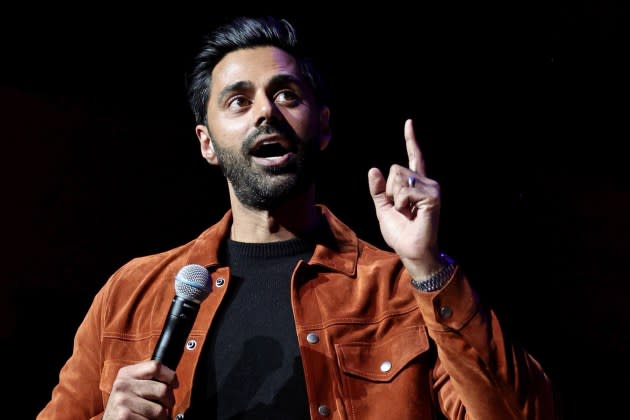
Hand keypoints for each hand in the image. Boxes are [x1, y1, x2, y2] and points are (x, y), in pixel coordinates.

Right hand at [103, 360, 177, 419]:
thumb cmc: (125, 405)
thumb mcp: (132, 386)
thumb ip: (147, 380)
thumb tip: (172, 381)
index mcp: (127, 373)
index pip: (156, 366)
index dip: (170, 376)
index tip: (174, 384)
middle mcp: (123, 385)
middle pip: (162, 389)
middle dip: (169, 401)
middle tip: (165, 406)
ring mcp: (123, 401)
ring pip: (160, 410)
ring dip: (161, 416)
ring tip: (153, 416)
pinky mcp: (124, 417)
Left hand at [368, 119, 442, 278]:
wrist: (411, 249)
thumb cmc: (399, 232)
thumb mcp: (382, 208)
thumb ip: (378, 190)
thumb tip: (374, 169)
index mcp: (414, 184)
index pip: (413, 157)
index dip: (411, 139)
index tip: (409, 122)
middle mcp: (426, 182)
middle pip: (395, 168)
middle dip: (389, 190)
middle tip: (400, 208)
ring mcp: (431, 188)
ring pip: (399, 178)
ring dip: (395, 198)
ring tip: (407, 212)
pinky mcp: (433, 197)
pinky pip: (405, 190)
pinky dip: (401, 204)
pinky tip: (411, 214)